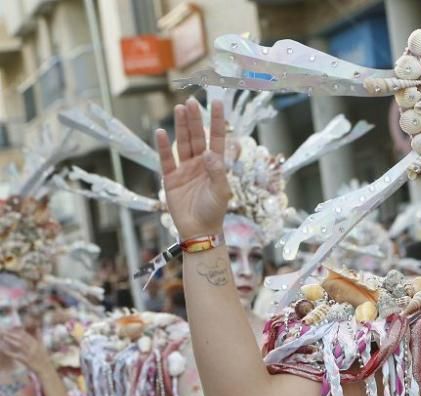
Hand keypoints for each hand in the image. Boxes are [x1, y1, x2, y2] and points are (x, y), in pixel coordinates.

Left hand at [0, 328, 51, 373]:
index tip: (11, 328)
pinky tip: (4, 350)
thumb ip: (39, 337)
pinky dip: (10, 353)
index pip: (27, 335)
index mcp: (37, 343)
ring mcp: (30, 354)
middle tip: (5, 332)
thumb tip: (38, 328)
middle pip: (22, 339)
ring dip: (11, 341)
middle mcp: (34, 347)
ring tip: (3, 337)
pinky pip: (16, 355)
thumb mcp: (43, 346)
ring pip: (19, 345)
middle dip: (13, 335)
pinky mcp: (27, 360)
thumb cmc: (44, 358)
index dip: (18, 331)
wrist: (46, 369)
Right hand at [156, 98, 230, 238]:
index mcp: (215, 165)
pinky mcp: (171, 178)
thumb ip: (218, 172)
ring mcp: (185, 169)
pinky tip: (161, 132)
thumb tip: (211, 152)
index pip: (217, 138)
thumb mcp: (221, 192)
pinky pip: (166, 159)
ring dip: (181, 127)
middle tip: (191, 102)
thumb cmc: (214, 212)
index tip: (218, 102)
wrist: (199, 231)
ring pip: (183, 143)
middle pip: (197, 137)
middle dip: (195, 120)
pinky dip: (163, 147)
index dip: (217, 121)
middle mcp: (200, 163)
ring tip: (180, 109)